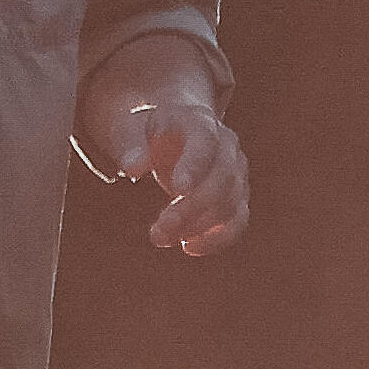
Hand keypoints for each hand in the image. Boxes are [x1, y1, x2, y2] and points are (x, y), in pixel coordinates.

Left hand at [97, 100, 248, 255]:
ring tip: (162, 238)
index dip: (195, 166)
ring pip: (231, 202)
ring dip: (199, 226)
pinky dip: (218, 237)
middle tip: (158, 232)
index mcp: (199, 122)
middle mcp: (226, 146)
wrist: (177, 131)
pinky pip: (237, 219)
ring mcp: (236, 172)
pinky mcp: (236, 196)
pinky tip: (190, 247)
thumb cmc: (149, 131)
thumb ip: (131, 144)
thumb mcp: (131, 128)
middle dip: (192, 208)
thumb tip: (131, 168)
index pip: (205, 142)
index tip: (178, 189)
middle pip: (222, 177)